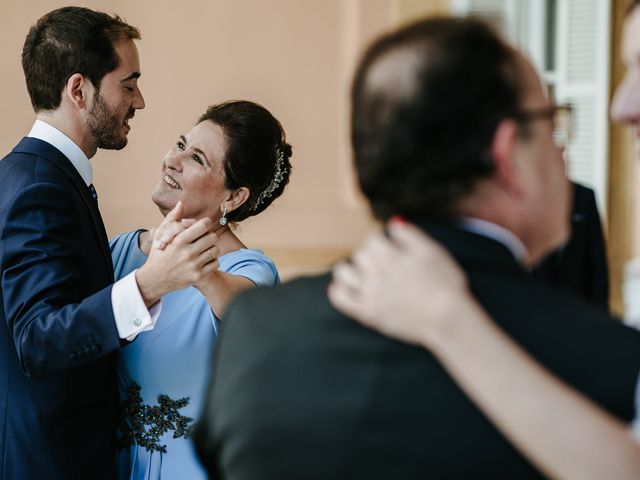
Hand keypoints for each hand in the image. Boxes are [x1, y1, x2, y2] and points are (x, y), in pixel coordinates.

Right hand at [135, 202, 219, 305]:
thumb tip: (181, 203)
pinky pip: (215, 263)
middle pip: (212, 237)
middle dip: (209, 236)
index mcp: (178, 241)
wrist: (154, 280)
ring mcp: (193, 266)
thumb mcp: (161, 235)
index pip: (203, 226)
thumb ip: (172, 218)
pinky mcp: (198, 276)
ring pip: (215, 250)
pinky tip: (205, 259)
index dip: (206, 223)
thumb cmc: (158, 254)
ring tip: (205, 248)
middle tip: (204, 238)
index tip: (204, 225)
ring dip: (211, 248)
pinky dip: (212, 260)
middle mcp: (187, 253)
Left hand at [328, 220, 469, 347]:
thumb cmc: (446, 284)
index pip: (373, 239)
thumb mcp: (433, 251)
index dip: (381, 242)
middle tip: (380, 263)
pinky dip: (337, 291)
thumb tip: (392, 224)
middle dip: (369, 256)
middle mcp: (377, 272)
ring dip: (348, 269)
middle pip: (360, 255)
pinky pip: (341, 299)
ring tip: (357, 272)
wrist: (447, 318)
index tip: (389, 249)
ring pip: (344, 272)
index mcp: (391, 255)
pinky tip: (340, 287)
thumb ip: (411, 235)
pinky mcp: (368, 313)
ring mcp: (370, 293)